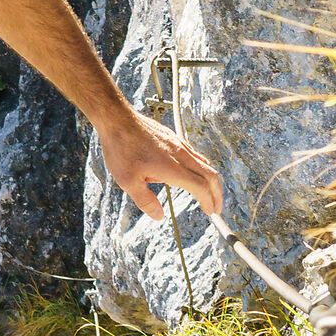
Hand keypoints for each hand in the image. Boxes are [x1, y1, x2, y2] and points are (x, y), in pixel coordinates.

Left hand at [103, 111, 223, 220]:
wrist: (118, 119)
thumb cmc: (121, 149)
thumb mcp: (127, 181)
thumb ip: (145, 201)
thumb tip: (159, 216)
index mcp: (172, 168)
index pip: (200, 187)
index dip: (208, 201)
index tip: (210, 212)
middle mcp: (180, 155)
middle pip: (210, 175)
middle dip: (217, 193)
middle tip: (216, 208)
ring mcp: (179, 144)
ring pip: (205, 163)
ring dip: (211, 181)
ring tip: (207, 194)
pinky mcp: (174, 138)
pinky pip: (195, 155)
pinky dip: (202, 169)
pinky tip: (193, 175)